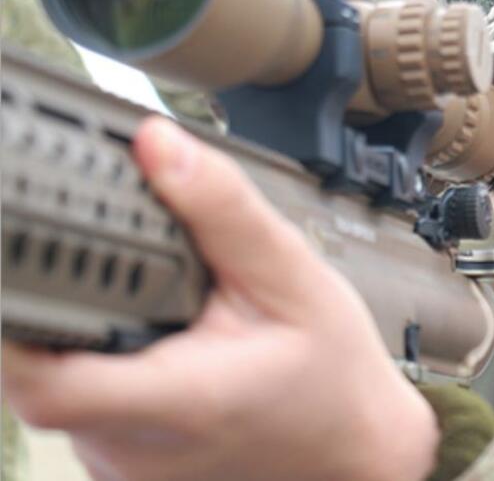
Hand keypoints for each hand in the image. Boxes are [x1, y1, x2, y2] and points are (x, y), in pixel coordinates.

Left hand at [2, 117, 437, 480]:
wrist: (358, 447)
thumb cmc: (334, 374)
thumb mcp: (294, 278)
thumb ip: (222, 210)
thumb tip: (157, 146)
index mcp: (178, 400)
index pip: (41, 376)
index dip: (11, 316)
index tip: (17, 251)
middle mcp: (135, 447)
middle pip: (40, 366)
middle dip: (63, 298)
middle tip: (103, 253)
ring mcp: (123, 465)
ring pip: (58, 383)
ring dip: (85, 332)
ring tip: (156, 303)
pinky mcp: (122, 468)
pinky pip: (83, 409)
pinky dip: (102, 362)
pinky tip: (158, 340)